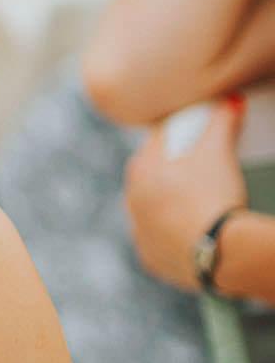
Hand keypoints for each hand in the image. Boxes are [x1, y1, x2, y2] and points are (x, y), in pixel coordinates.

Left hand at [125, 94, 245, 291]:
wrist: (220, 249)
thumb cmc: (213, 195)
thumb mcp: (218, 152)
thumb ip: (221, 123)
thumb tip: (231, 101)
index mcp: (140, 174)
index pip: (152, 149)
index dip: (171, 141)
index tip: (185, 139)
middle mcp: (132, 205)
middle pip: (147, 183)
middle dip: (166, 175)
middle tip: (191, 172)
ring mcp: (140, 235)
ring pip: (150, 215)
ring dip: (166, 208)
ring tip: (191, 204)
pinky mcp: (152, 260)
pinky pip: (159, 245)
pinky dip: (171, 238)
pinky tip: (188, 234)